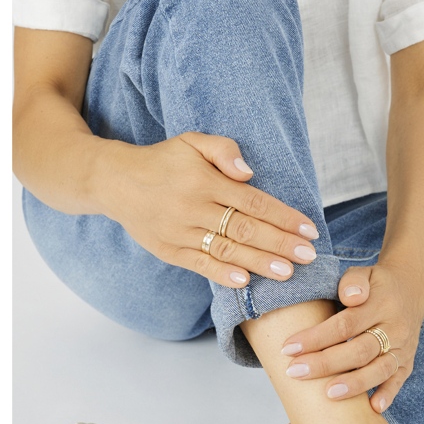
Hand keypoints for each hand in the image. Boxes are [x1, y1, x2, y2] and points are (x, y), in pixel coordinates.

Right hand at [98, 132, 319, 286]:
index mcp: (204, 181)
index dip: (284, 217)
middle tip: (308, 256)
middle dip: (280, 244)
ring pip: (226, 249)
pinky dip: (222, 274)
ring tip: (287, 273)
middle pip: (245, 228)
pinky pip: (199, 264)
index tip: (309, 230)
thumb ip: (223, 150)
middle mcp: (194, 207)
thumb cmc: (164, 161)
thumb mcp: (192, 141)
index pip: (254, 202)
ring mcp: (181, 232)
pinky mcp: (169, 250)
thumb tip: (249, 173)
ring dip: (258, 262)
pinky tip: (245, 282)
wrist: (115, 181)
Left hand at [281, 264, 423, 412]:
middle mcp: (395, 328)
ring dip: (355, 384)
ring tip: (328, 394)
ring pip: (380, 369)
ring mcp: (403, 347)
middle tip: (295, 372)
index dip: (317, 337)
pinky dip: (387, 395)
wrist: (411, 288)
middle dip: (326, 364)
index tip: (289, 348)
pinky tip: (372, 408)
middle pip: (360, 350)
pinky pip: (398, 381)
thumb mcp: (364, 273)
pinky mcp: (407, 362)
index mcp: (381, 304)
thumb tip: (350, 296)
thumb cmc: (376, 284)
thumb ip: (354, 282)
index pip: (346, 324)